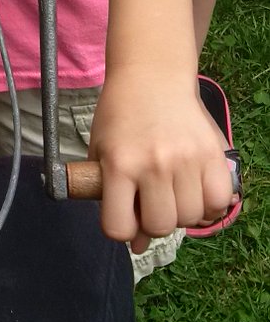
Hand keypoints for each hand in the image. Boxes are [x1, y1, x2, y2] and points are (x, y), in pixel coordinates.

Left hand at [89, 65, 232, 250]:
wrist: (152, 75)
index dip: (120, 228)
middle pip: (159, 226)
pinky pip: (219, 204)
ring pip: (190, 219)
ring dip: (181, 212)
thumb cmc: (121, 114)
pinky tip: (195, 188)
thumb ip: (111, 196)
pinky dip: (209, 204)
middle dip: (152, 221)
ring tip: (172, 189)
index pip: (118, 227)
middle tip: (150, 199)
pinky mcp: (213, 155)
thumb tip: (136, 246)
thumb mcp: (102, 149)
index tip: (122, 214)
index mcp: (119, 163)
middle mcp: (153, 164)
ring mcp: (186, 160)